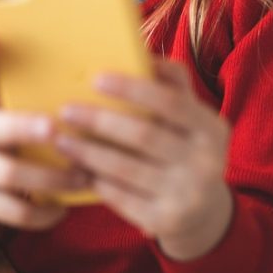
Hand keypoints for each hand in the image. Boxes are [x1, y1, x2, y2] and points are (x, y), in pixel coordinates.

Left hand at [55, 60, 233, 260]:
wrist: (204, 211)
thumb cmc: (187, 148)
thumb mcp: (192, 118)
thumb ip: (172, 85)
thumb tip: (140, 51)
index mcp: (212, 128)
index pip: (170, 102)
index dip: (132, 89)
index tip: (96, 78)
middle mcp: (206, 162)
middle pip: (143, 135)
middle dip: (100, 121)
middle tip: (66, 109)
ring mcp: (187, 195)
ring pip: (125, 168)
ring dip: (87, 152)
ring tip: (61, 139)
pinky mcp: (165, 221)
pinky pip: (120, 196)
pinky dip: (94, 180)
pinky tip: (74, 168)